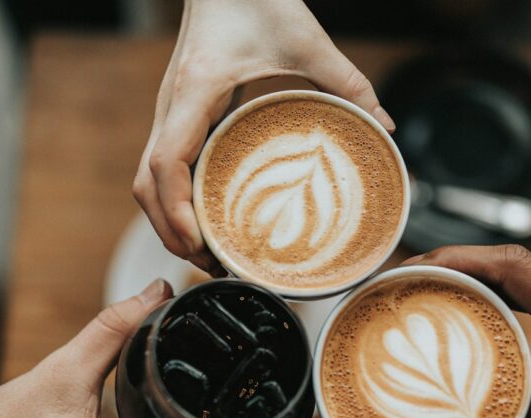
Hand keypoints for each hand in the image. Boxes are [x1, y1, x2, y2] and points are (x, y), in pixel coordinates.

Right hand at [132, 0, 394, 271]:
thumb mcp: (306, 39)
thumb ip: (348, 82)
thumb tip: (384, 127)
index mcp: (195, 92)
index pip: (165, 163)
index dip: (175, 211)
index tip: (200, 244)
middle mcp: (170, 107)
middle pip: (145, 186)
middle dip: (171, 232)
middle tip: (211, 265)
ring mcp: (169, 113)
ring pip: (146, 181)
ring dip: (168, 221)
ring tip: (207, 254)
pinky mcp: (178, 116)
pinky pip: (162, 168)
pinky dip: (174, 201)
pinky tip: (205, 220)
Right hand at [404, 245, 530, 417]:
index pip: (515, 267)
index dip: (458, 259)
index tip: (413, 268)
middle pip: (510, 262)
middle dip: (451, 263)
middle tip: (402, 283)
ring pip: (521, 274)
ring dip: (471, 276)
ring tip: (421, 293)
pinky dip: (494, 295)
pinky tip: (464, 316)